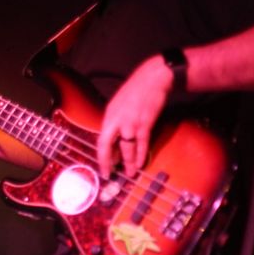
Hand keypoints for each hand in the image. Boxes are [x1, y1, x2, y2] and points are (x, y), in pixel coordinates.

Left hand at [96, 55, 173, 177]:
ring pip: (127, 147)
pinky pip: (142, 143)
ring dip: (129, 162)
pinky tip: (140, 164)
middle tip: (110, 175)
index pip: (101, 140)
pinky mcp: (145, 123)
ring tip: (130, 173)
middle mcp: (117, 120)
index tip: (102, 168)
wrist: (152, 79)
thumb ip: (115, 122)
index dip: (101, 156)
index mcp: (109, 116)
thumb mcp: (118, 105)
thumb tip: (113, 142)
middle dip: (108, 162)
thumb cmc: (135, 91)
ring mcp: (131, 122)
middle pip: (108, 145)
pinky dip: (142, 155)